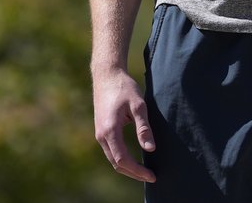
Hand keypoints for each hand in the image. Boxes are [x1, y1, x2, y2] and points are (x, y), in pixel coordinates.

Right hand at [93, 68, 156, 182]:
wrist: (107, 75)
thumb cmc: (124, 88)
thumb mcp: (138, 105)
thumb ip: (144, 127)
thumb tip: (151, 148)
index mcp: (110, 131)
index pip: (123, 160)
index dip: (138, 171)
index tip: (152, 175)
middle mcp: (102, 136)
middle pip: (116, 164)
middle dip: (134, 173)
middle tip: (151, 177)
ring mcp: (99, 134)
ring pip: (113, 159)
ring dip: (128, 168)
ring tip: (144, 172)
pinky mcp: (101, 131)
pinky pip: (111, 151)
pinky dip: (122, 160)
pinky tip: (134, 160)